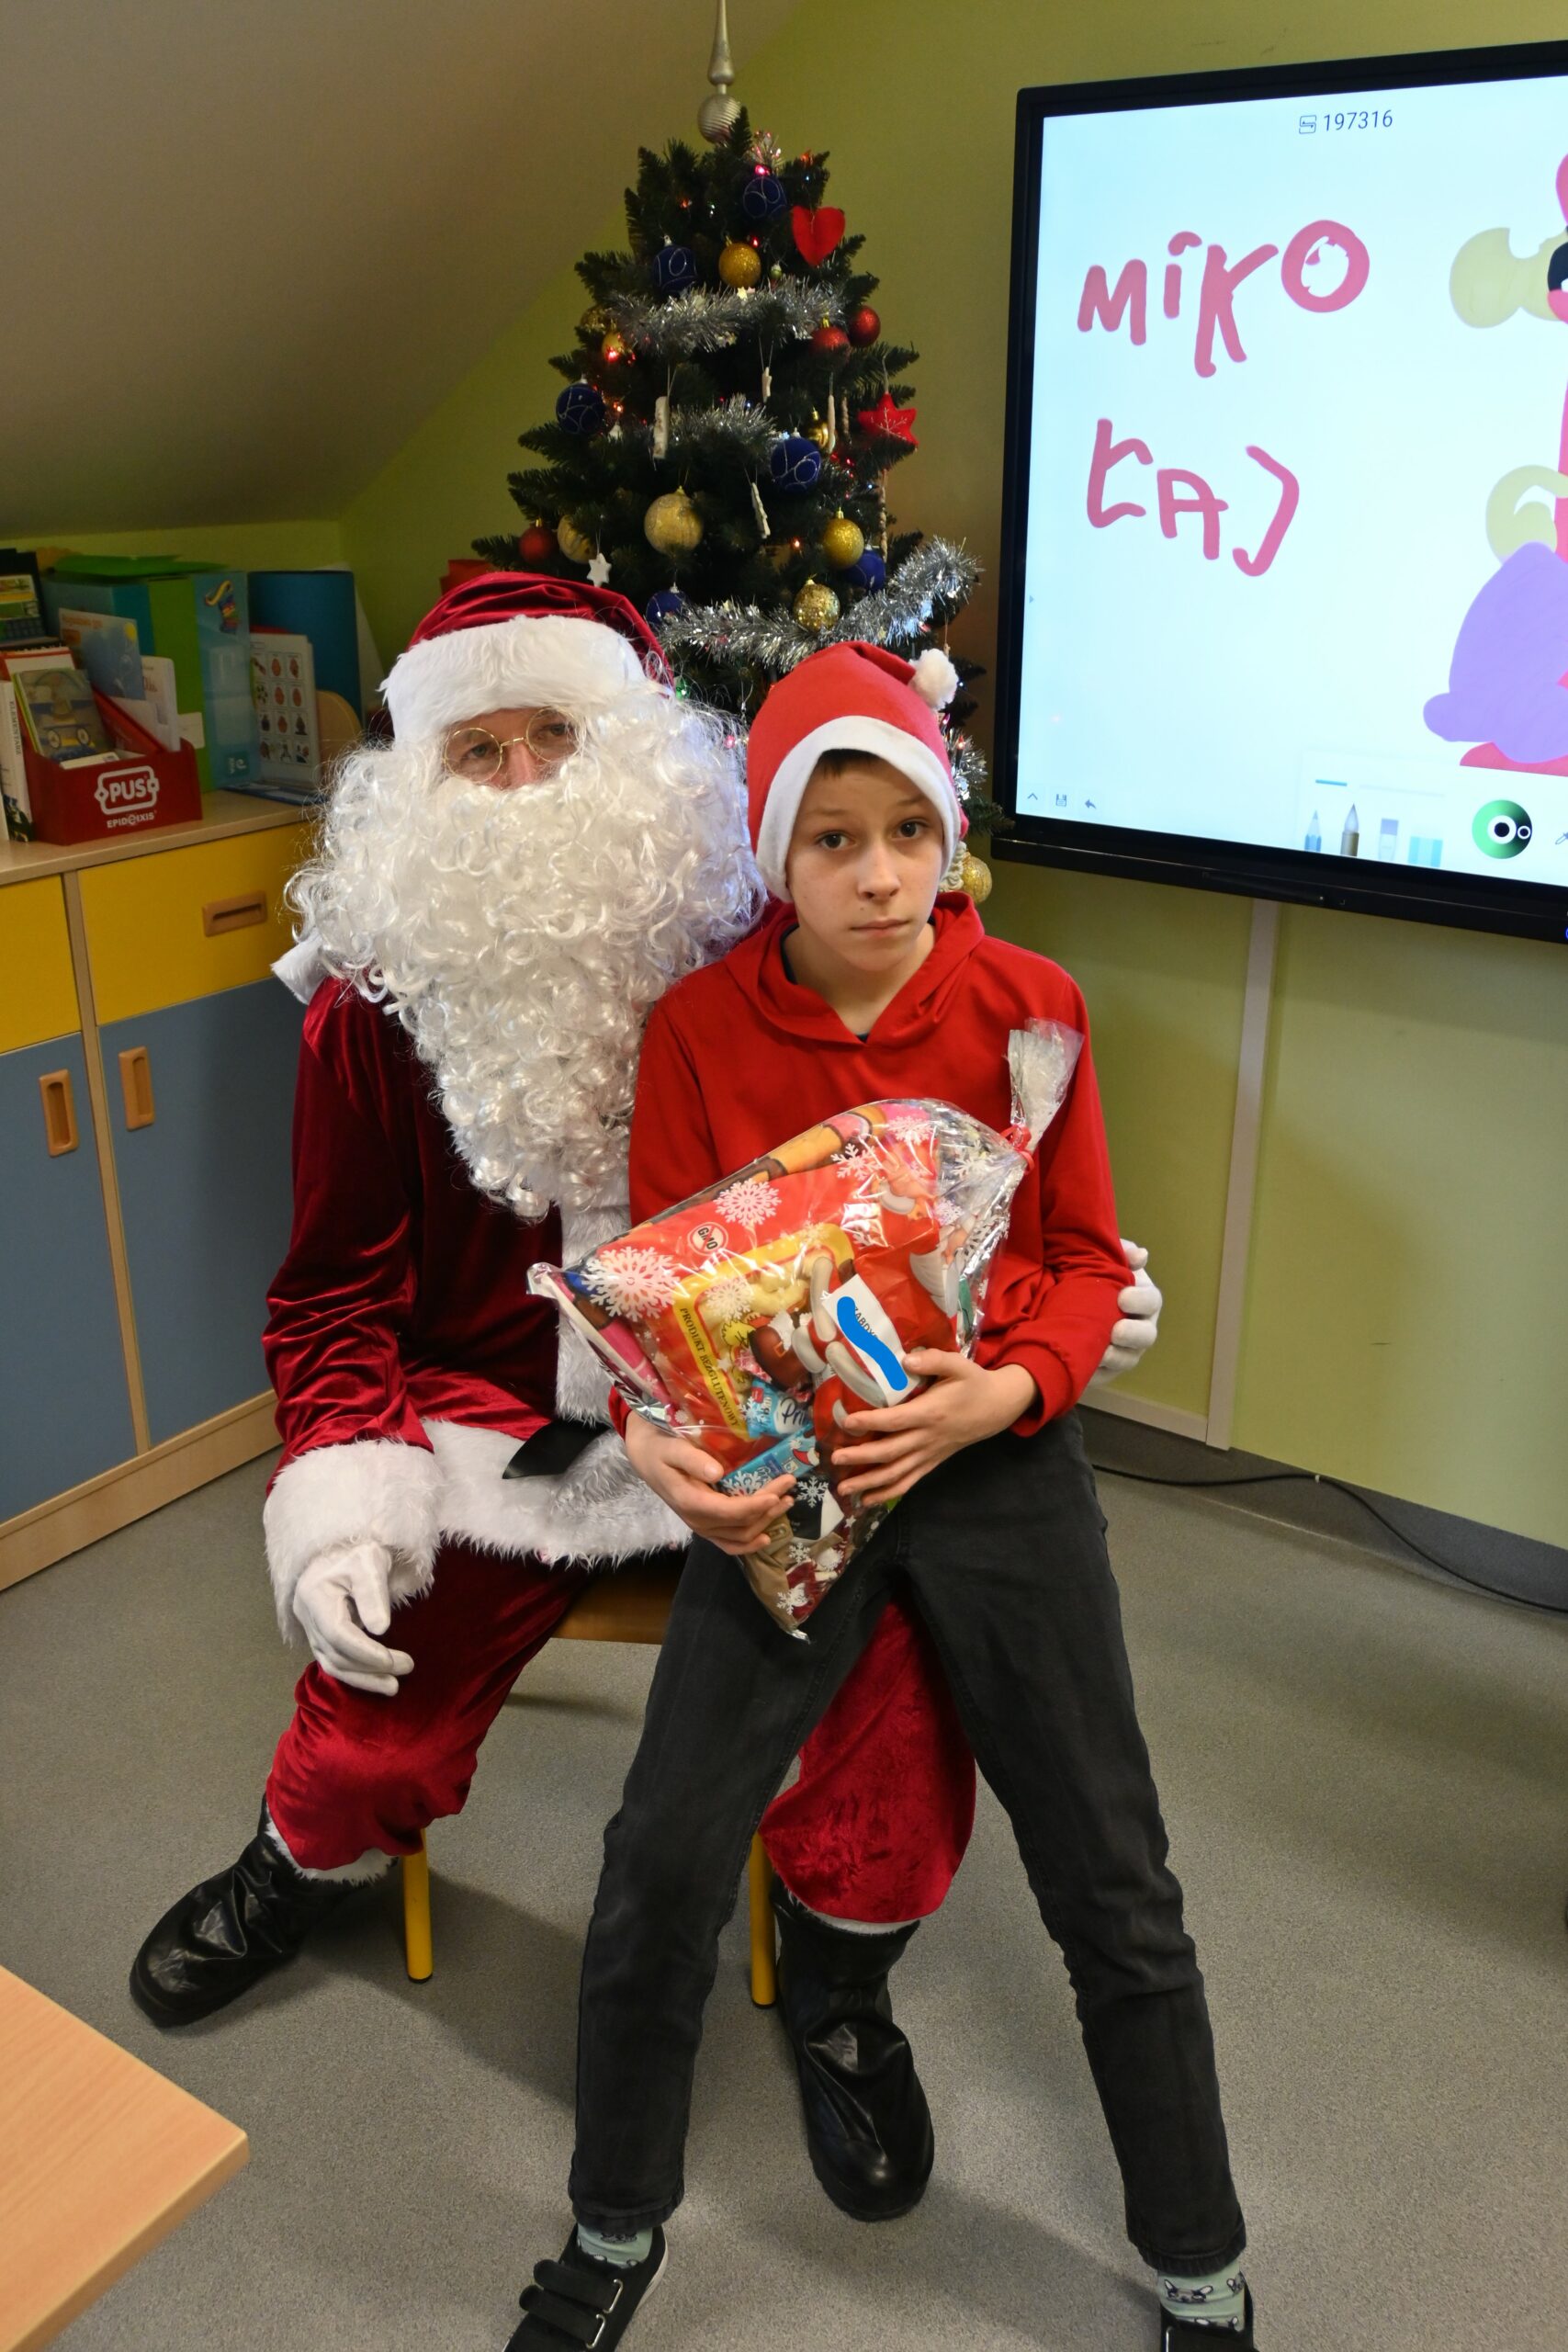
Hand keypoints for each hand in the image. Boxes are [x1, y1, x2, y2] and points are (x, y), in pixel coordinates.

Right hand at [292, 1541, 413, 1696]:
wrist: (344, 1549)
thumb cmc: (358, 1552)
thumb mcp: (370, 1563)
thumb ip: (373, 1594)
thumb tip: (380, 1629)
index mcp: (314, 1596)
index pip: (338, 1634)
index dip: (365, 1652)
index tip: (393, 1660)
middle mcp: (306, 1616)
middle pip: (335, 1653)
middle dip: (371, 1667)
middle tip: (406, 1668)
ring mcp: (310, 1628)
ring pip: (333, 1663)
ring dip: (363, 1678)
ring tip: (393, 1686)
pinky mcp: (320, 1635)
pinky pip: (334, 1661)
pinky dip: (356, 1673)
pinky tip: (377, 1678)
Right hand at [623, 1412, 796, 1559]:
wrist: (646, 1457)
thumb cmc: (660, 1449)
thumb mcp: (672, 1448)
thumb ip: (692, 1460)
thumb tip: (717, 1473)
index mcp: (690, 1502)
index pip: (729, 1511)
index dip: (754, 1506)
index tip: (775, 1494)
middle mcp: (697, 1520)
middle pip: (740, 1523)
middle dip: (768, 1507)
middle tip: (788, 1487)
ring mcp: (701, 1526)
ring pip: (739, 1535)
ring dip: (765, 1522)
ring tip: (786, 1502)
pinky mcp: (705, 1526)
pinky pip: (728, 1543)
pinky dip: (748, 1544)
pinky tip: (765, 1537)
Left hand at [831, 1352, 1038, 1507]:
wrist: (997, 1408)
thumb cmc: (973, 1383)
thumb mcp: (959, 1365)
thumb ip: (933, 1360)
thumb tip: (905, 1360)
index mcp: (931, 1413)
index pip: (896, 1420)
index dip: (871, 1422)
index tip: (846, 1422)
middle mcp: (928, 1438)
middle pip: (891, 1452)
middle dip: (861, 1458)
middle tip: (835, 1458)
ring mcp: (929, 1454)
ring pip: (896, 1473)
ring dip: (869, 1483)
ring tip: (843, 1489)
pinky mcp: (932, 1463)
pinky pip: (908, 1482)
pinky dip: (888, 1493)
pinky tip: (867, 1500)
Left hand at [1091, 1238, 1163, 1386]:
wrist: (1069, 1297)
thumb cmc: (1095, 1275)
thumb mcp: (1106, 1260)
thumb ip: (1122, 1253)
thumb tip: (1140, 1255)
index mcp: (1143, 1299)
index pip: (1152, 1301)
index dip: (1141, 1301)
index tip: (1123, 1297)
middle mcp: (1140, 1327)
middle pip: (1147, 1336)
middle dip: (1133, 1334)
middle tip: (1116, 1331)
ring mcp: (1125, 1350)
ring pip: (1129, 1359)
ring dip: (1117, 1358)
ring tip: (1101, 1353)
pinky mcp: (1106, 1368)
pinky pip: (1105, 1375)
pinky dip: (1096, 1372)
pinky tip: (1084, 1366)